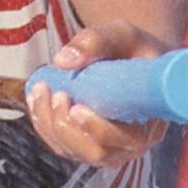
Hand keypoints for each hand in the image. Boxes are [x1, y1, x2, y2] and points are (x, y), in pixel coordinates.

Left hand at [28, 22, 172, 167]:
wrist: (129, 57)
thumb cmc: (132, 49)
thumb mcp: (122, 35)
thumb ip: (96, 41)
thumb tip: (63, 60)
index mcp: (151, 121)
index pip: (128, 138)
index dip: (99, 129)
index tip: (76, 107)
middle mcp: (132, 143)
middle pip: (96, 152)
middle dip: (67, 126)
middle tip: (55, 93)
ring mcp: (108, 148)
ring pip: (73, 151)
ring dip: (50, 124)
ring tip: (40, 90)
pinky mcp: (87, 145)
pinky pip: (62, 145)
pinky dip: (44, 125)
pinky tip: (37, 100)